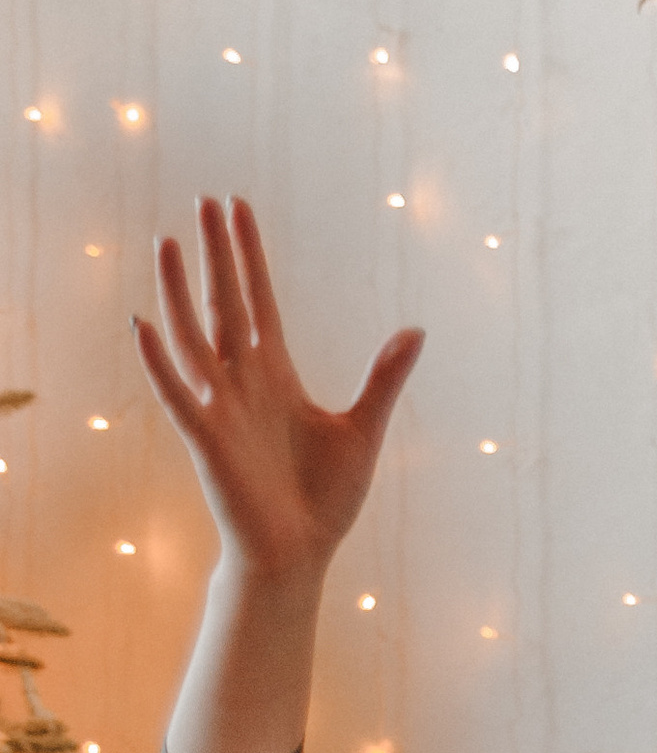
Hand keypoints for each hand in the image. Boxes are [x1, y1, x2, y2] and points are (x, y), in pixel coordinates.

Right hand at [135, 196, 423, 586]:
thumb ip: (384, 378)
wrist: (299, 553)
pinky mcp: (206, 440)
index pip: (258, 300)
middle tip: (204, 199)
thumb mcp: (365, 429)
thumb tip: (416, 330)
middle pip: (224, 302)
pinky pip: (176, 394)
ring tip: (167, 242)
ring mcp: (220, 407)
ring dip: (178, 290)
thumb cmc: (325, 498)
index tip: (239, 210)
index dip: (250, 256)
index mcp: (276, 375)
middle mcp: (242, 382)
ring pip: (193, 336)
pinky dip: (159, 361)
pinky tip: (144, 324)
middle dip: (216, 253)